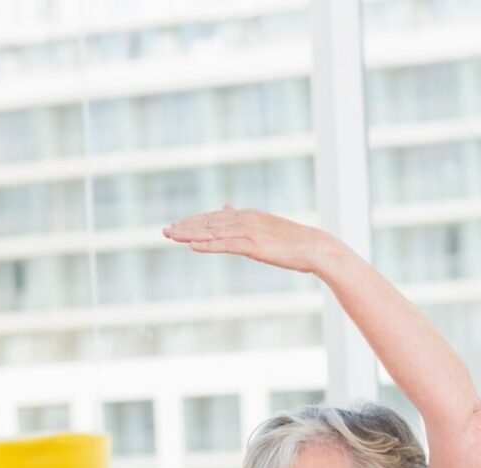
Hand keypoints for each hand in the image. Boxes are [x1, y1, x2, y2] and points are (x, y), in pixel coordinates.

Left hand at [162, 205, 338, 274]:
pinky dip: (208, 245)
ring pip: (214, 232)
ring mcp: (249, 232)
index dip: (193, 222)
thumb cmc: (293, 241)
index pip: (214, 217)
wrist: (315, 247)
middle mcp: (245, 219)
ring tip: (171, 237)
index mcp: (248, 215)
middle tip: (165, 231)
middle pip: (209, 223)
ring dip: (191, 235)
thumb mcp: (265, 226)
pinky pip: (226, 245)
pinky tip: (193, 247)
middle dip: (186, 227)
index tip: (175, 226)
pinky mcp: (254, 245)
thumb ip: (243, 218)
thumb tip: (226, 206)